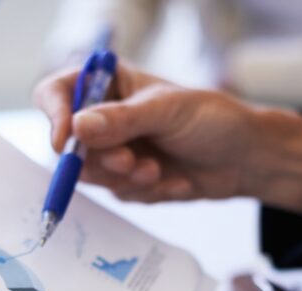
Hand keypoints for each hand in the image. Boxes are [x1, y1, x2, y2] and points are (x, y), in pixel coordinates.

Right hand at [33, 62, 301, 212]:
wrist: (246, 158)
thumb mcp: (168, 111)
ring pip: (94, 175)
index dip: (54, 115)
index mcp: (110, 84)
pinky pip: (121, 194)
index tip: (64, 141)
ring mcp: (117, 151)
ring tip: (158, 171)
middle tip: (132, 161)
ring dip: (126, 178)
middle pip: (71, 144)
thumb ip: (122, 120)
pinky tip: (176, 180)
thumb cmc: (214, 120)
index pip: (58, 93)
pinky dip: (148, 192)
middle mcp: (106, 118)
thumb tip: (77, 126)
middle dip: (102, 159)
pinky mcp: (130, 180)